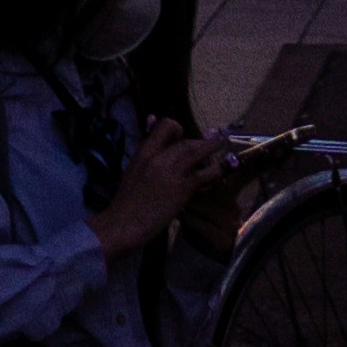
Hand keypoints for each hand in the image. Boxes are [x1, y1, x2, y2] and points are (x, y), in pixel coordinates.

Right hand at [93, 124, 226, 259]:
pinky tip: (221, 170)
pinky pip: (201, 175)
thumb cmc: (126, 199)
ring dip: (211, 147)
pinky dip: (213, 171)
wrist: (123, 222)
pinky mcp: (180, 190)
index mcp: (144, 150)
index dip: (177, 129)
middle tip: (213, 140)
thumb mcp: (133, 169)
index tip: (183, 137)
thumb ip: (145, 151)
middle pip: (183, 139)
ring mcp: (170, 172)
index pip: (165, 125)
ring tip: (223, 144)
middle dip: (199, 140)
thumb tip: (151, 124)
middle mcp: (158, 156)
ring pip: (194, 151)